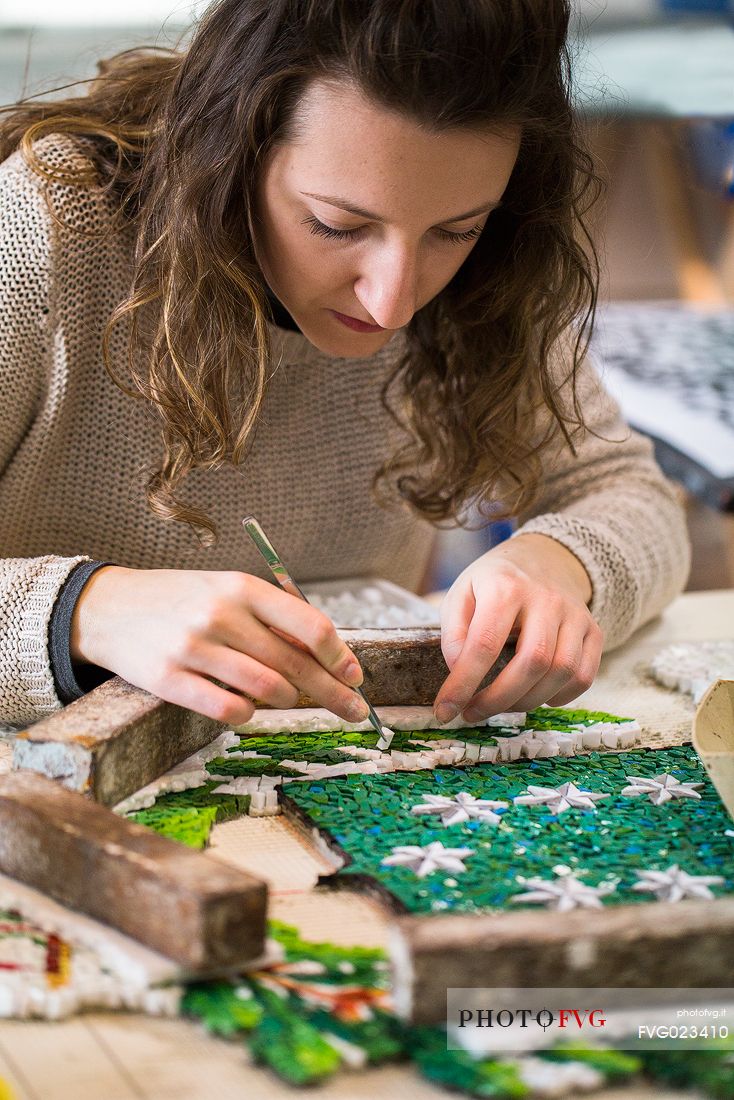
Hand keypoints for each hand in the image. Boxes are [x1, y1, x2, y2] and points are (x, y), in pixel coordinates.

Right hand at [71, 566, 366, 725]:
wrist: (108, 607)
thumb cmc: (181, 601)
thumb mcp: (226, 591)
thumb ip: (271, 618)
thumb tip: (326, 654)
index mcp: (242, 588)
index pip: (309, 625)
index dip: (339, 656)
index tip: (355, 676)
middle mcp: (221, 615)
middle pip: (294, 664)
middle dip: (332, 692)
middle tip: (354, 710)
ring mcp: (193, 648)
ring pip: (267, 689)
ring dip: (287, 700)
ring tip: (287, 699)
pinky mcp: (168, 679)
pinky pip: (229, 710)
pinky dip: (248, 714)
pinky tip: (247, 707)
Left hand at [434, 533, 602, 721]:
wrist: (543, 557)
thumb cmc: (495, 582)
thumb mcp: (462, 593)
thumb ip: (453, 632)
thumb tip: (458, 671)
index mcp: (506, 586)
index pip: (484, 644)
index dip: (463, 684)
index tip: (445, 710)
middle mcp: (546, 599)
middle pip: (531, 662)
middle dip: (498, 699)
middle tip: (473, 713)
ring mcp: (575, 615)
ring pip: (561, 672)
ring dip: (527, 701)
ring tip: (501, 704)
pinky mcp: (593, 631)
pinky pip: (583, 676)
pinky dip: (560, 697)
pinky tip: (535, 695)